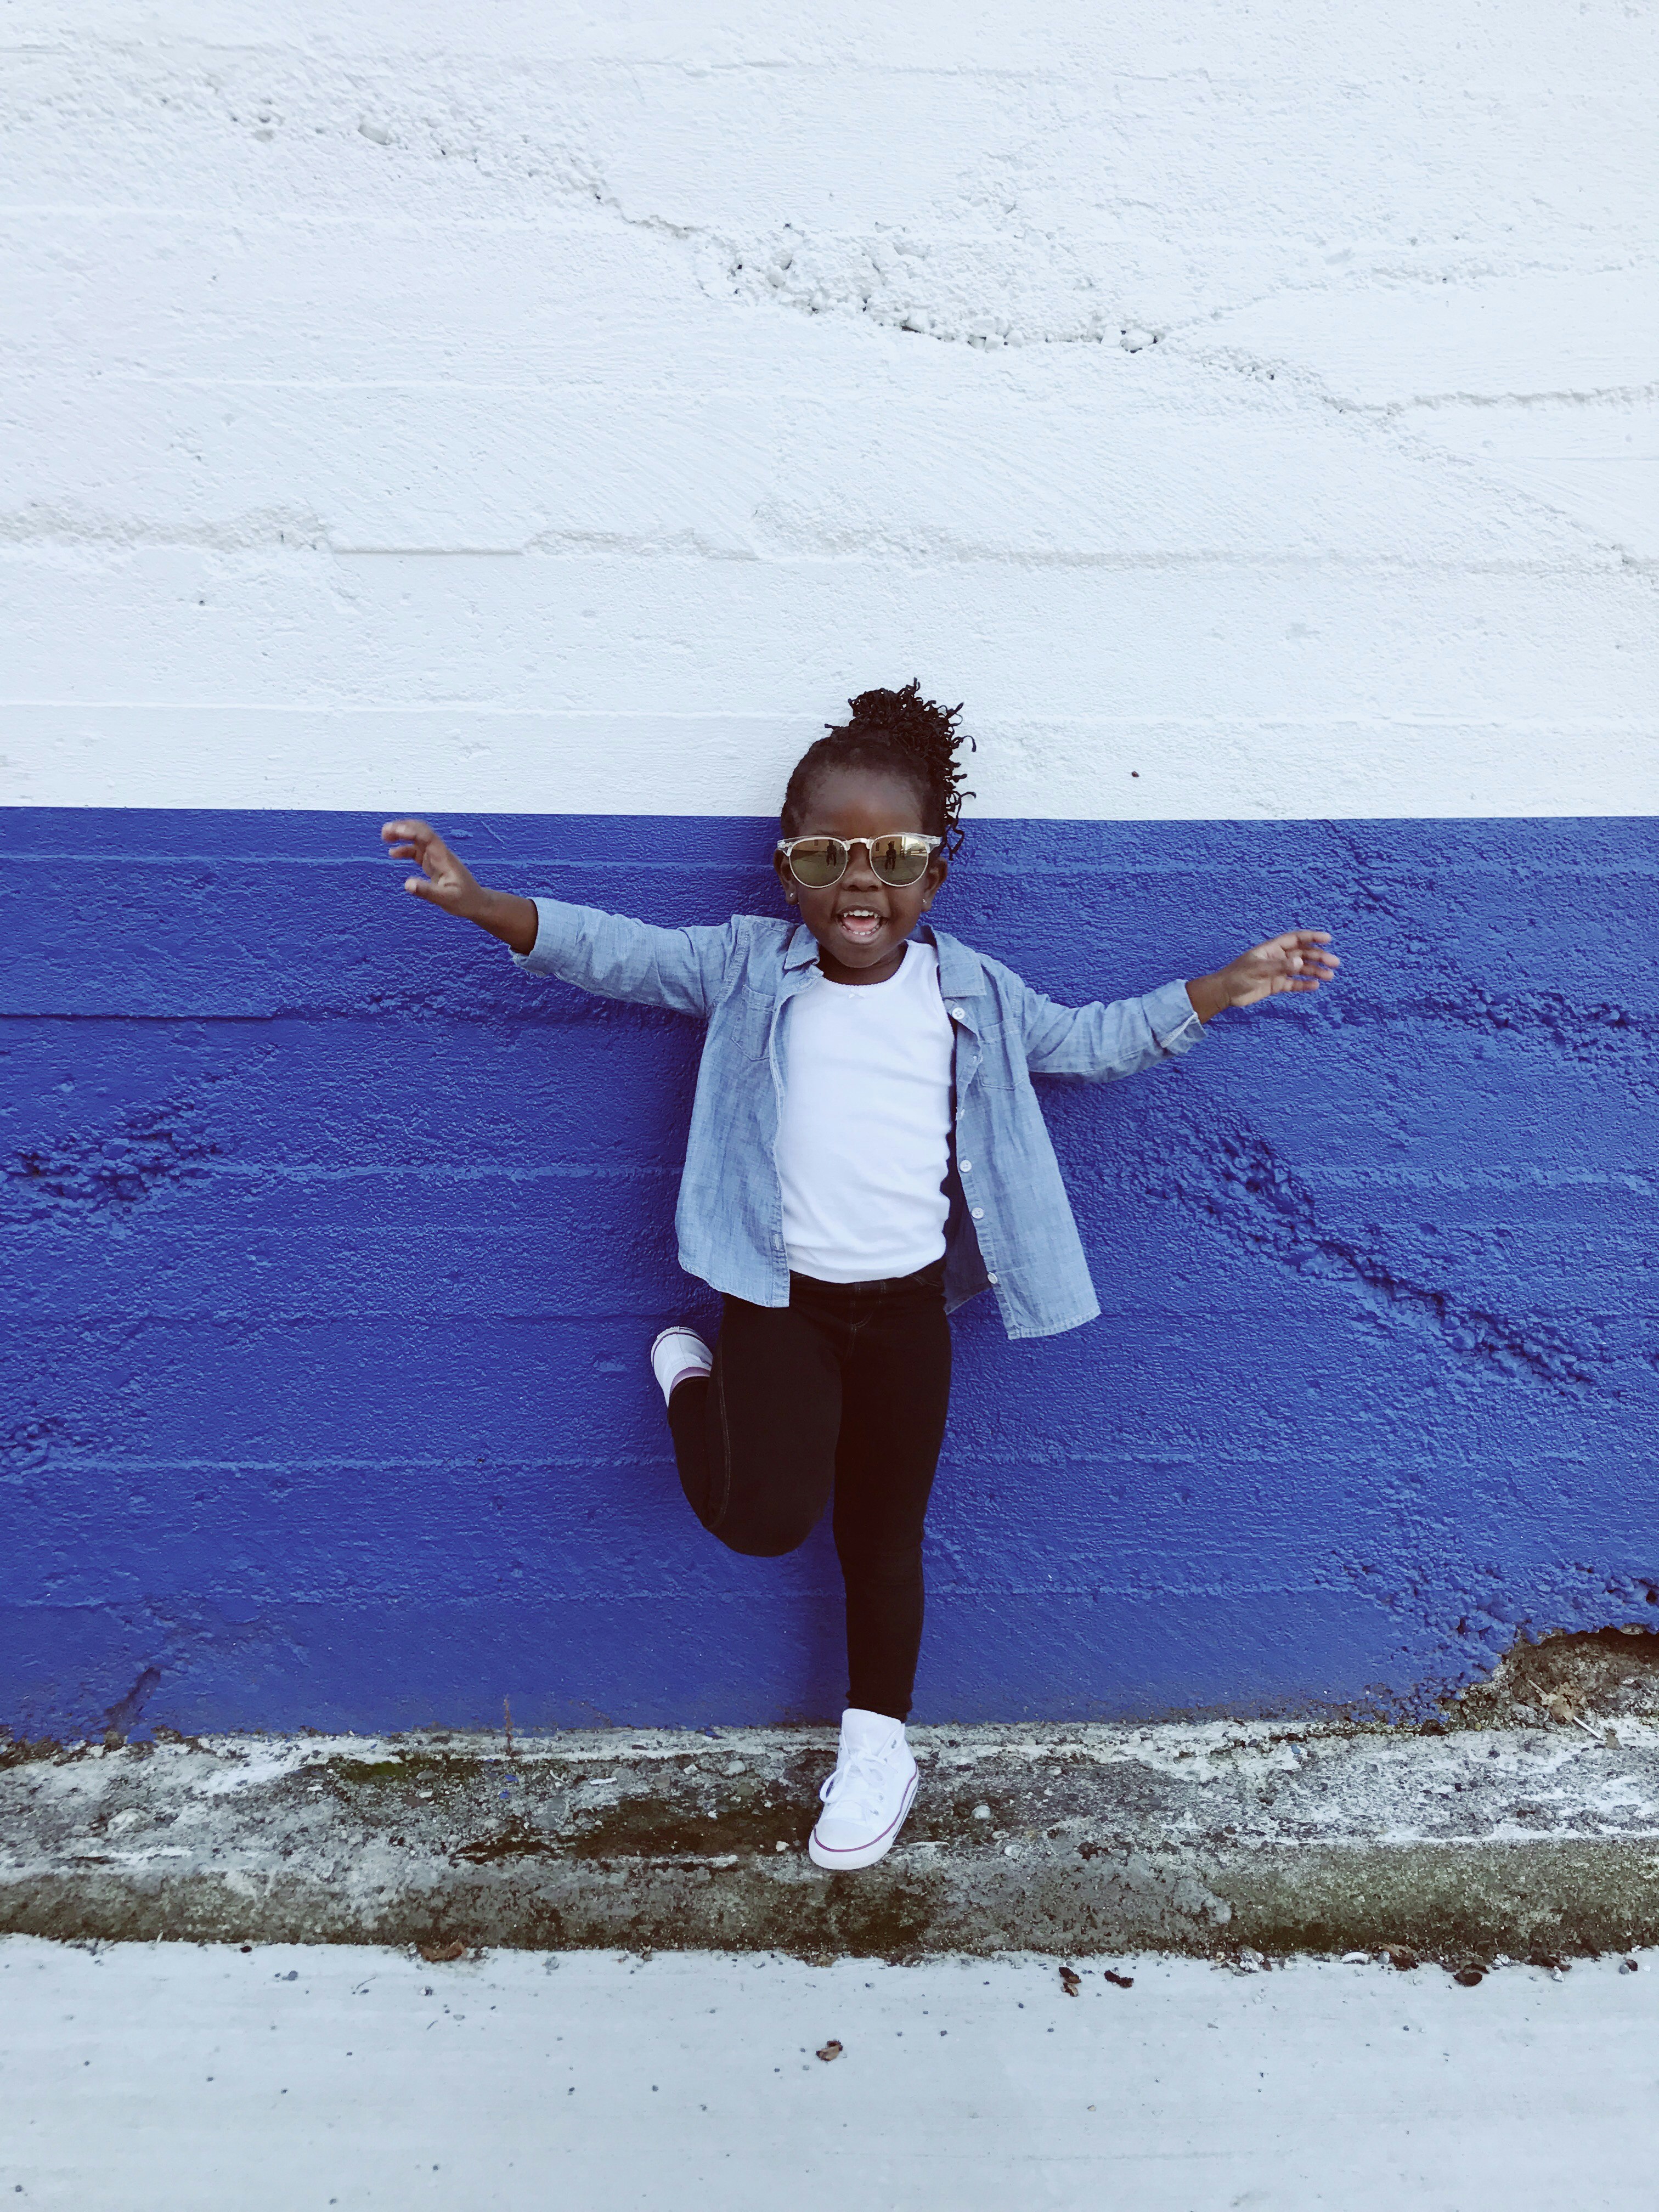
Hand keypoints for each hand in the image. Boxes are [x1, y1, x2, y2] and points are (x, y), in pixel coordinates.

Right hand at [380, 819, 538, 952]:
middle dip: (403, 827)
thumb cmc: (465, 901)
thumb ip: (427, 892)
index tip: (395, 830)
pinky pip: (417, 851)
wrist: (477, 903)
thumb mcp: (446, 899)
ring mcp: (436, 857)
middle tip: (385, 831)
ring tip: (384, 836)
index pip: (427, 837)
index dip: (411, 830)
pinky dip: (405, 849)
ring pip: (418, 839)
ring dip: (402, 835)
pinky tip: (393, 853)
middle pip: (421, 832)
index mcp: (444, 858)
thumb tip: (407, 884)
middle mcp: (440, 854)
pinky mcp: (433, 864)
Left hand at [1187, 931, 1338, 1021]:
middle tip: (1334, 963)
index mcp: (1272, 948)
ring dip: (1315, 971)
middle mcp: (1277, 958)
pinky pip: (1294, 984)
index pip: (1295, 939)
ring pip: (1301, 970)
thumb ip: (1279, 966)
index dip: (1312, 937)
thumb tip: (1299, 963)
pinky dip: (1304, 984)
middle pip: (1302, 954)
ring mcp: (1277, 971)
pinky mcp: (1276, 985)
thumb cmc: (1237, 976)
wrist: (1224, 993)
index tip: (1328, 938)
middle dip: (1319, 957)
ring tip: (1329, 976)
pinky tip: (1315, 986)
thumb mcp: (1258, 970)